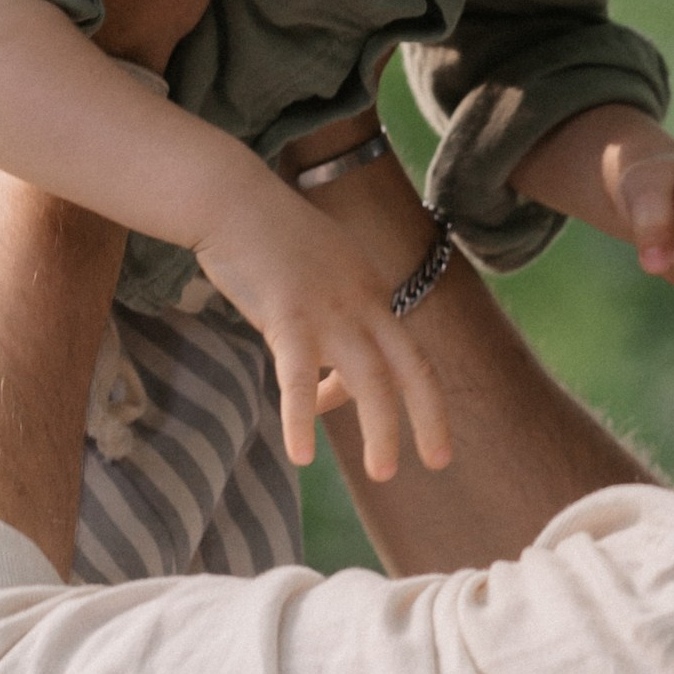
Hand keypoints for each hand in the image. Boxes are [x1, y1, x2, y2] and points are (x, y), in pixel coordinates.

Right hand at [192, 154, 451, 479]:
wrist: (234, 200)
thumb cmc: (269, 243)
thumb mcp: (316, 281)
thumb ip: (331, 328)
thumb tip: (329, 390)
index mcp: (372, 290)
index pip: (403, 352)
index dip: (407, 395)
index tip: (398, 431)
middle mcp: (362, 300)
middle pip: (409, 366)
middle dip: (429, 416)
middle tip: (439, 462)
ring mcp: (328, 309)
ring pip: (368, 378)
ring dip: (381, 429)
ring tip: (385, 474)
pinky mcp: (287, 316)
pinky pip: (299, 378)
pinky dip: (302, 417)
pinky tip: (301, 454)